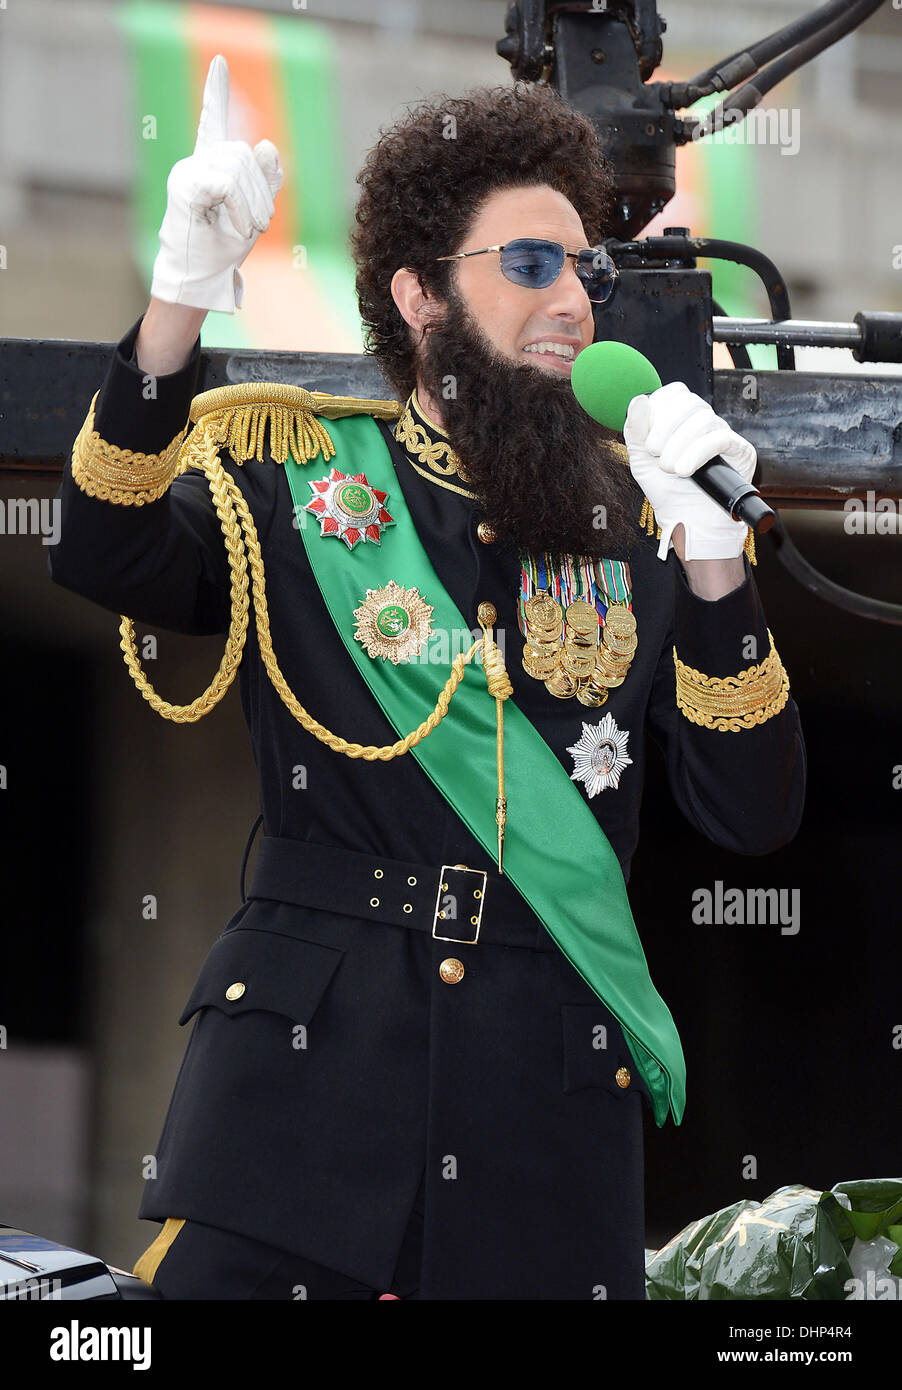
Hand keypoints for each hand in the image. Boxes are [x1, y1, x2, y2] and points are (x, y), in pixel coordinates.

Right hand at [149, 55, 283, 313]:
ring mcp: (187, 172)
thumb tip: (266, 146)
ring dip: (253, 204)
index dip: (216, 91)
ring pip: (237, 167)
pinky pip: (226, 184)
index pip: (213, 120)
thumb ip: (264, 180)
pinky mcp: (184, 187)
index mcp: (211, 165)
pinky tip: (238, 228)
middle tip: (261, 224)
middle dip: (261, 190)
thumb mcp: (254, 211)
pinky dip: (240, 209)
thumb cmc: (222, 247)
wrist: (199, 277)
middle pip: (242, 153)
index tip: (220, 62)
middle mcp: (197, 162)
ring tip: (249, 230)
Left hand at [623, 381, 756, 560]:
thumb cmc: (667, 491)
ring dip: (680, 444)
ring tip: (670, 469)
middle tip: (655, 456)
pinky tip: (684, 471)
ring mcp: (724, 434)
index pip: (676, 392)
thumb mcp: (641, 461)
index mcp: (683, 419)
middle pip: (690, 402)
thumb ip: (635, 431)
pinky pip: (721, 438)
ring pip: (704, 419)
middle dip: (666, 428)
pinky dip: (697, 453)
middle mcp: (705, 422)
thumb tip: (640, 400)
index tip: (648, 440)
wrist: (689, 522)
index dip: (659, 409)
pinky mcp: (741, 451)